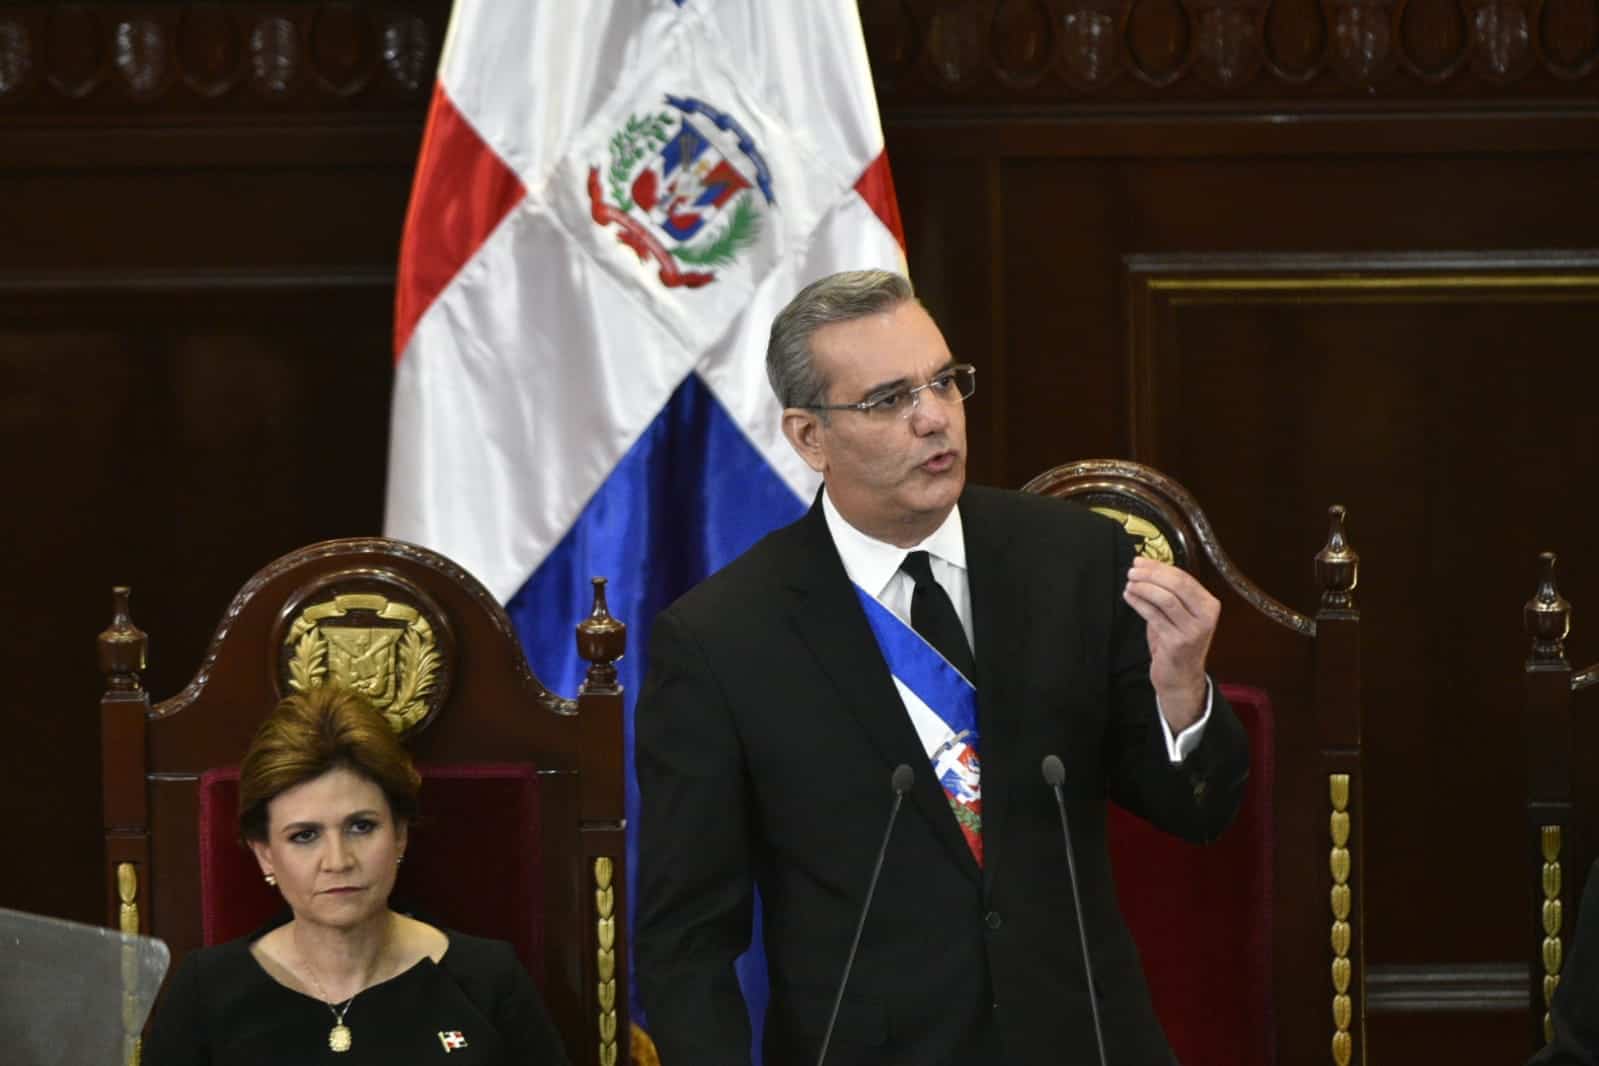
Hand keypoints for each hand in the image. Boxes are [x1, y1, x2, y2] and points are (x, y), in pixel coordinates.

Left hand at [1122, 555, 1218, 732]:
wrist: (1180, 677)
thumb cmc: (1177, 641)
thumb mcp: (1180, 614)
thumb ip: (1169, 592)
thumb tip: (1146, 564)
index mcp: (1209, 605)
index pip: (1184, 578)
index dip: (1159, 567)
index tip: (1140, 561)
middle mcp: (1206, 617)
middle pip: (1176, 585)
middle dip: (1151, 574)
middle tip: (1132, 571)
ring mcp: (1193, 631)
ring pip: (1165, 599)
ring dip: (1144, 587)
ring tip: (1129, 583)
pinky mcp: (1177, 643)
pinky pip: (1154, 616)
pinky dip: (1139, 603)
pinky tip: (1129, 597)